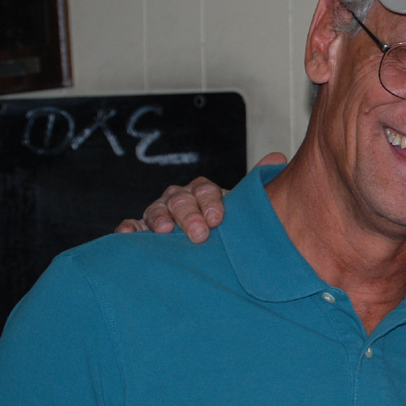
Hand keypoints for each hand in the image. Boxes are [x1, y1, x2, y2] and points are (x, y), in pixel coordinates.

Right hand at [114, 152, 286, 243]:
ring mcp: (159, 214)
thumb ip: (255, 189)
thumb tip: (278, 157)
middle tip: (200, 234)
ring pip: (156, 210)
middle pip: (180, 200)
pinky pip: (132, 227)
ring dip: (160, 219)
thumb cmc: (223, 229)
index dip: (211, 203)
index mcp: (203, 192)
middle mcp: (179, 200)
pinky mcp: (141, 231)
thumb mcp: (240, 210)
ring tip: (165, 231)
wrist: (205, 248)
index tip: (218, 220)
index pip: (205, 190)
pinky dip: (129, 229)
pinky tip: (128, 235)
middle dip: (189, 215)